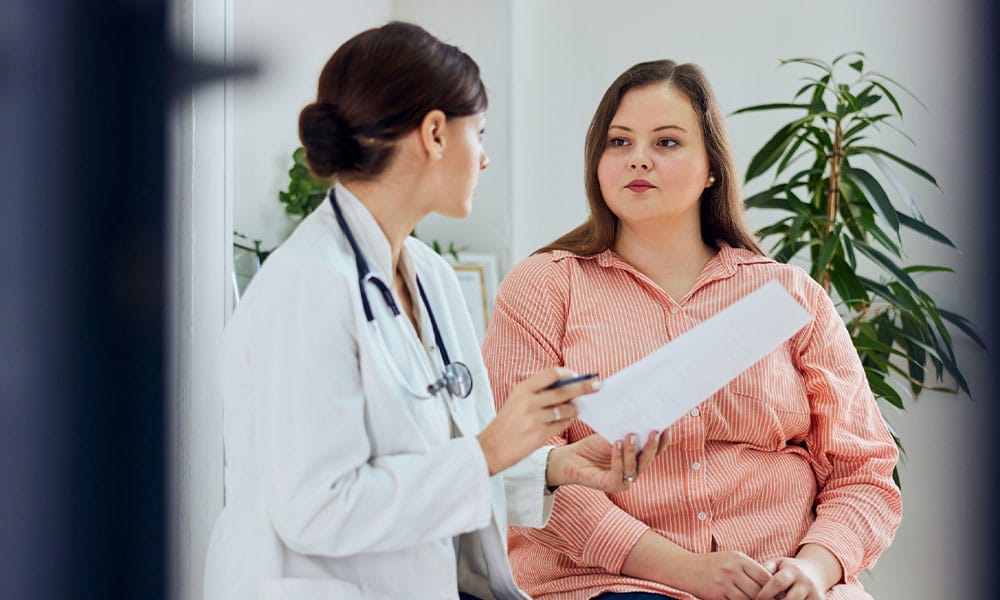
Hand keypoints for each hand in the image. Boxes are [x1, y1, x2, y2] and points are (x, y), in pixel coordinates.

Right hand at [477, 367, 596, 474]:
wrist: (491, 448)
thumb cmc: (506, 423)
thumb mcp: (516, 400)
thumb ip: (537, 391)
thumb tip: (566, 384)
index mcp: (523, 388)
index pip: (552, 373)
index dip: (568, 373)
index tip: (577, 376)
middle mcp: (529, 401)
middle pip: (565, 390)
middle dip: (584, 387)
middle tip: (597, 386)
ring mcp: (535, 418)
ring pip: (567, 409)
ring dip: (574, 409)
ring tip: (573, 410)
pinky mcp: (540, 434)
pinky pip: (563, 424)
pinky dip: (567, 421)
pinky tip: (565, 421)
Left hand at [546, 430, 664, 491]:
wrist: (572, 457)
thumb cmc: (593, 445)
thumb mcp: (612, 434)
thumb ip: (627, 431)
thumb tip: (641, 416)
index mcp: (637, 458)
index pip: (654, 452)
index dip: (662, 442)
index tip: (666, 428)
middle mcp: (634, 470)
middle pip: (648, 460)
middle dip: (652, 446)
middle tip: (654, 432)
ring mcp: (625, 480)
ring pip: (635, 466)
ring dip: (633, 450)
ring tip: (630, 435)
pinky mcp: (613, 485)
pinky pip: (619, 472)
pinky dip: (618, 457)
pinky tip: (616, 444)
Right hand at [678, 551, 771, 599]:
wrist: (686, 568)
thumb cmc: (713, 564)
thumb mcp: (731, 559)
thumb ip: (749, 569)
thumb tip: (771, 584)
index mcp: (739, 559)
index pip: (765, 576)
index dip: (772, 587)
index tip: (774, 593)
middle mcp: (732, 570)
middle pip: (758, 591)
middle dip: (763, 598)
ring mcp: (723, 583)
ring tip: (751, 599)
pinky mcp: (716, 595)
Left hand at [755, 556, 826, 599]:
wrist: (815, 571)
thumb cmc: (788, 569)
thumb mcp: (777, 563)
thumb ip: (765, 569)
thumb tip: (753, 579)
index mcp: (793, 571)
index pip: (778, 582)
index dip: (766, 593)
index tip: (756, 599)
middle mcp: (806, 582)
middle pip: (789, 599)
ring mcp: (815, 594)